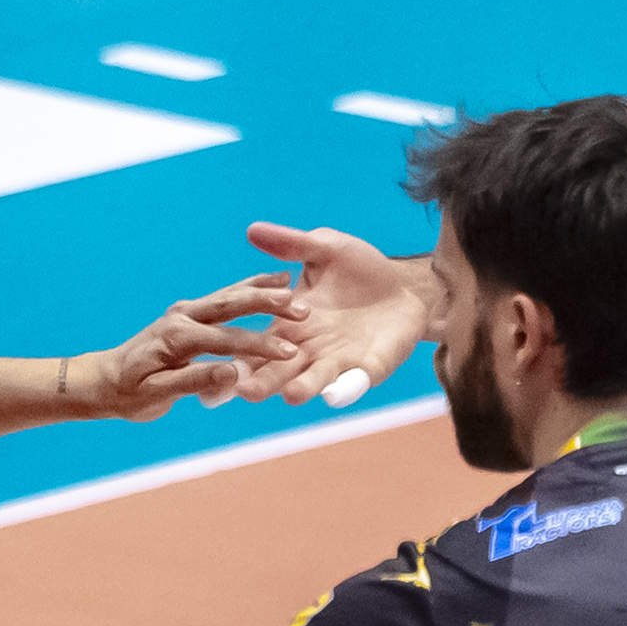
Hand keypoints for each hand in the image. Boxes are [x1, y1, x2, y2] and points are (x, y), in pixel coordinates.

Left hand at [72, 272, 303, 418]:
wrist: (105, 380)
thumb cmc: (130, 393)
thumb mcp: (158, 395)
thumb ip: (196, 381)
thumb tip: (234, 374)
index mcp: (177, 337)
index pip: (227, 340)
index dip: (260, 346)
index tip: (290, 353)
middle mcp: (182, 316)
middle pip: (232, 305)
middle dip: (268, 305)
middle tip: (300, 308)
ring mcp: (186, 311)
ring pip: (230, 294)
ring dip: (262, 289)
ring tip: (293, 283)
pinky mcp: (190, 313)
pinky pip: (225, 296)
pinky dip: (250, 286)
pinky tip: (273, 279)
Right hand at [243, 221, 439, 406]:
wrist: (406, 286)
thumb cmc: (360, 269)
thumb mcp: (326, 250)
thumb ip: (294, 245)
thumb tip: (254, 230)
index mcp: (289, 322)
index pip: (258, 340)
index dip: (241, 352)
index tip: (220, 363)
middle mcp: (307, 348)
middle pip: (278, 369)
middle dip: (263, 381)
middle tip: (244, 391)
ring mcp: (336, 362)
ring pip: (313, 380)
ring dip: (302, 388)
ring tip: (290, 395)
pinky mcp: (366, 370)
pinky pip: (352, 384)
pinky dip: (343, 390)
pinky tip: (334, 396)